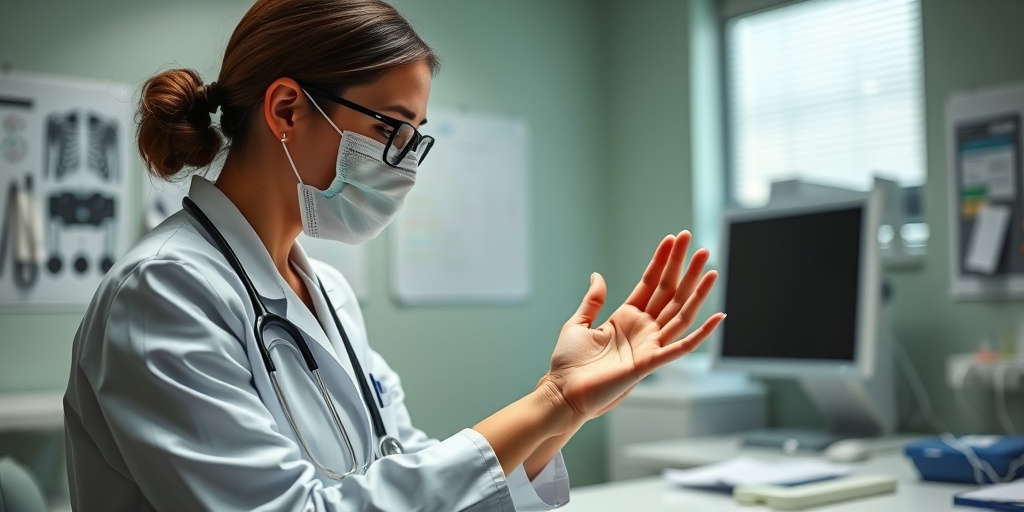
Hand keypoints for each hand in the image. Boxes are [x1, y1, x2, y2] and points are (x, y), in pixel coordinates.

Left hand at [543, 231, 724, 423]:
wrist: (564, 392)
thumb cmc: (568, 364)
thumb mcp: (577, 324)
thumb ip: (593, 301)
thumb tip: (597, 275)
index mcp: (625, 317)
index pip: (650, 283)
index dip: (662, 261)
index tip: (672, 239)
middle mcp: (642, 328)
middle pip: (669, 293)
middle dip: (683, 269)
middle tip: (698, 245)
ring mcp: (649, 345)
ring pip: (680, 314)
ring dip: (697, 293)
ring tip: (710, 270)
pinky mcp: (651, 362)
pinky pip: (682, 347)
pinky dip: (701, 334)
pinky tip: (718, 317)